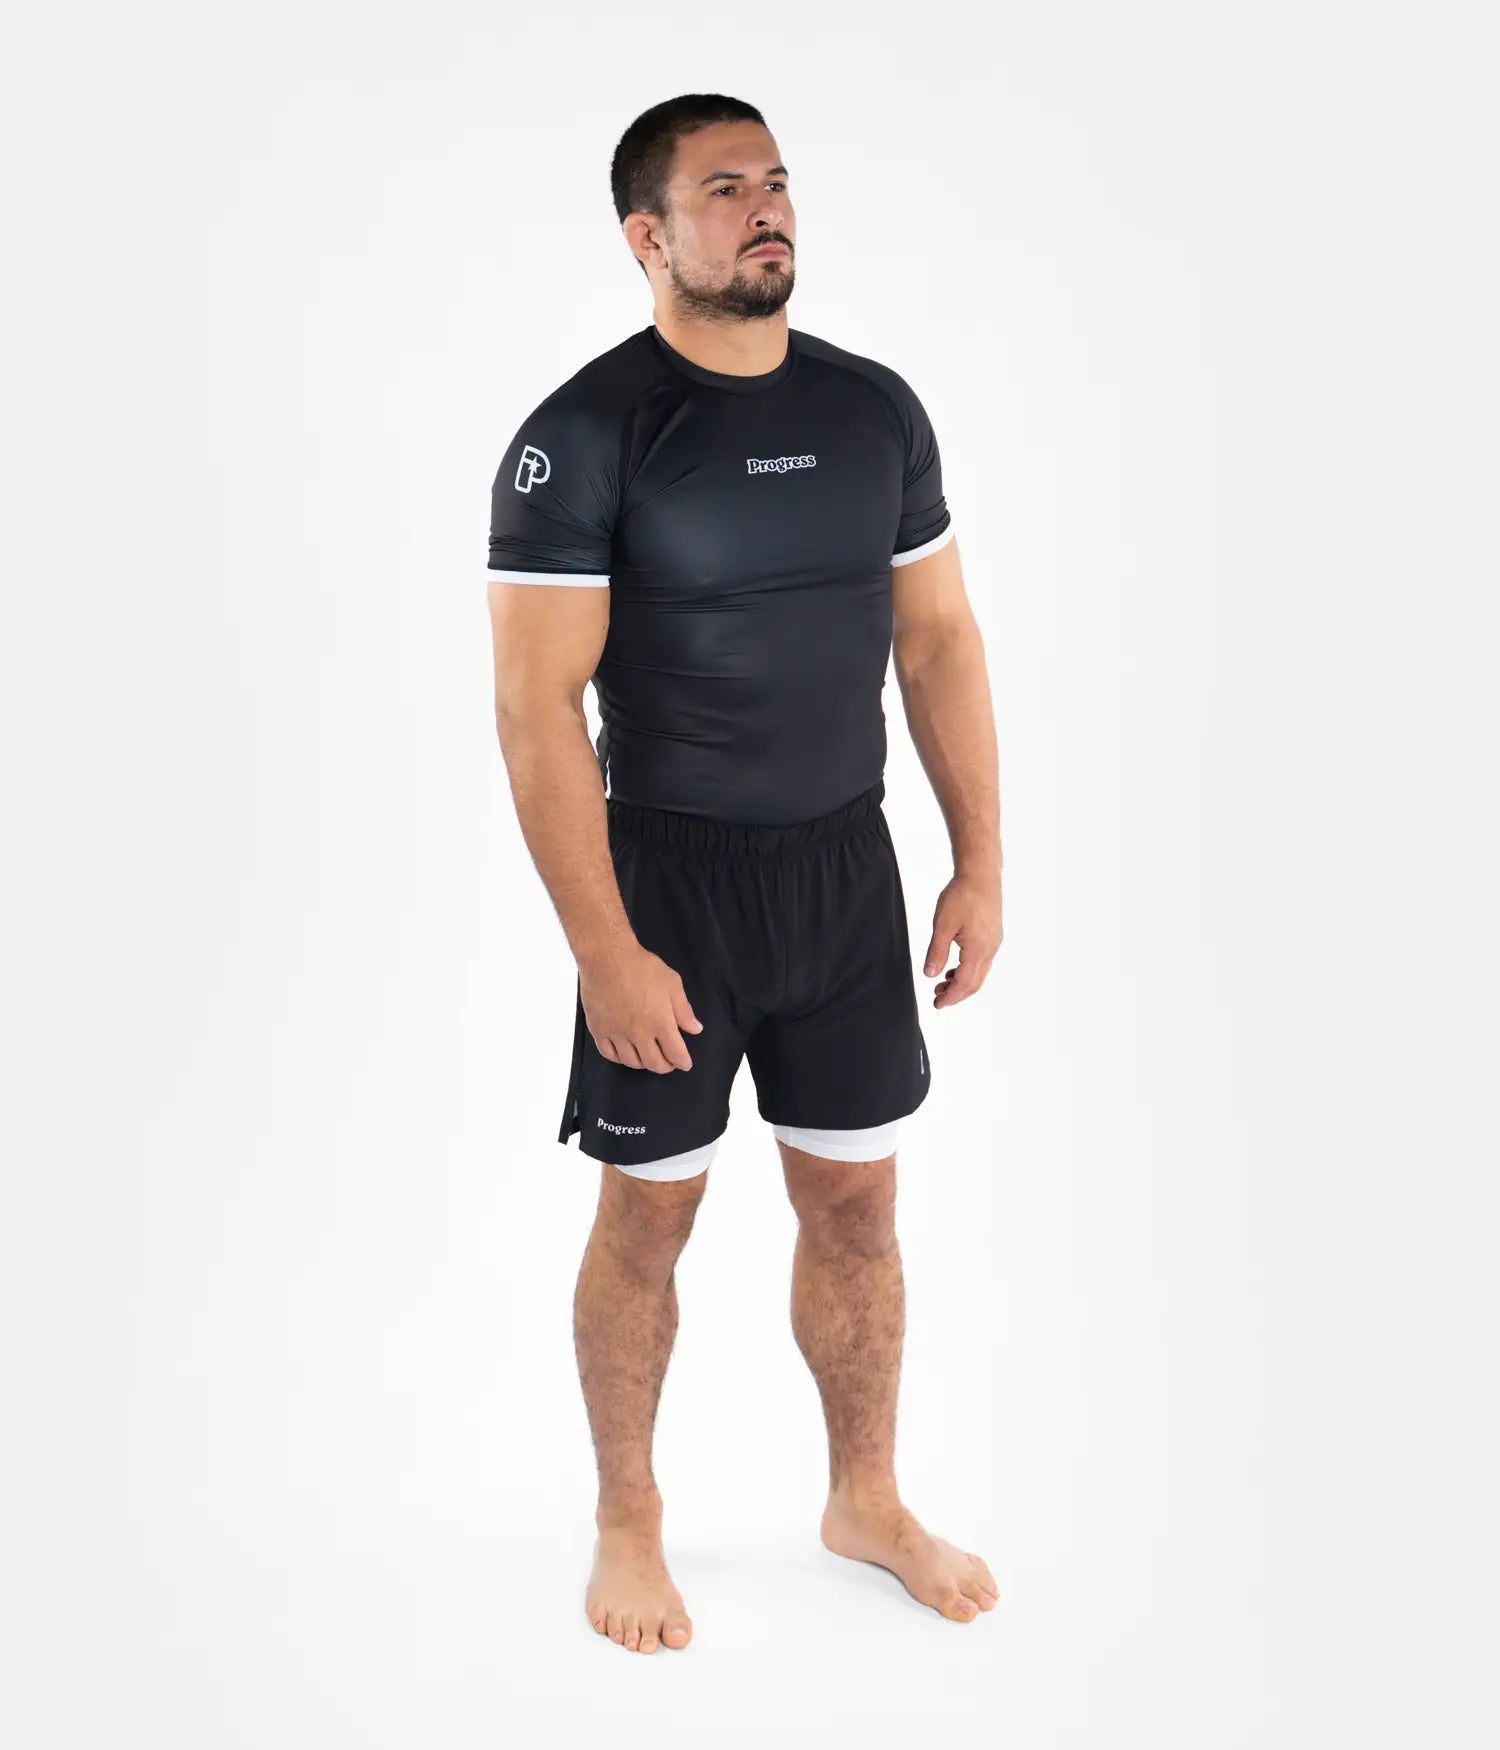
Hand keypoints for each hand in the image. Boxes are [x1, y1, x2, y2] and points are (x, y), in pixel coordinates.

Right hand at [578, 941, 703, 1071]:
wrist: (607, 958)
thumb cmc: (641, 967)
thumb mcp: (672, 983)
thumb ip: (684, 1010)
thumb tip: (695, 1029)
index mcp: (660, 1023)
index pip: (675, 1054)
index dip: (683, 1062)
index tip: (685, 1063)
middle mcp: (638, 1033)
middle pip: (654, 1063)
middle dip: (665, 1066)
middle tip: (669, 1063)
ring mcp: (617, 1034)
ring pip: (632, 1062)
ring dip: (644, 1064)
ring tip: (648, 1057)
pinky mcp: (599, 1029)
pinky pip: (609, 1054)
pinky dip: (619, 1059)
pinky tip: (625, 1054)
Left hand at [922, 868, 1002, 1007]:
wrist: (981, 874)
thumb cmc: (962, 895)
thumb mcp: (943, 924)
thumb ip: (937, 951)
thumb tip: (930, 974)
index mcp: (978, 949)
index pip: (964, 983)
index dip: (951, 997)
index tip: (938, 1005)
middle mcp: (990, 949)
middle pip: (975, 983)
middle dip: (957, 994)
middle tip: (938, 999)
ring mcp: (994, 943)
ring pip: (980, 973)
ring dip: (962, 983)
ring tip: (942, 984)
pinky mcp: (994, 936)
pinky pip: (983, 962)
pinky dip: (969, 970)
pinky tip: (955, 967)